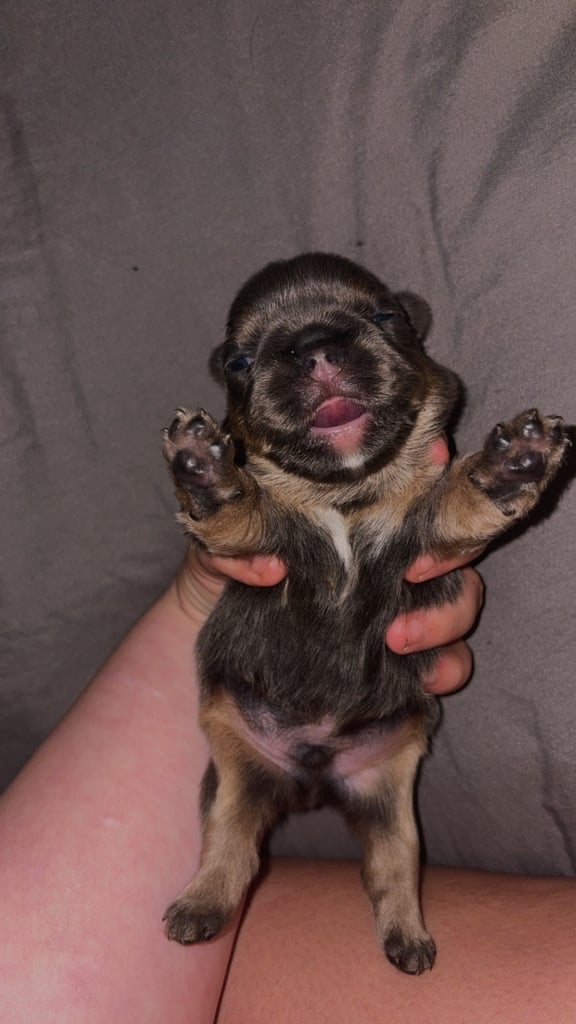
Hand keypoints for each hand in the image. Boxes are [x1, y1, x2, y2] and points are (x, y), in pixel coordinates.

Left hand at [173, 438, 484, 692]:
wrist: (211, 645)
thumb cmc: (219, 581)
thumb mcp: (214, 556)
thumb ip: (235, 550)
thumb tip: (271, 567)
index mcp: (353, 519)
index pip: (413, 487)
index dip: (436, 475)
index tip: (435, 472)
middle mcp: (387, 557)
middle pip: (453, 541)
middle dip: (449, 554)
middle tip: (414, 571)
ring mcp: (401, 606)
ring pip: (461, 599)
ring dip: (445, 616)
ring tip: (397, 639)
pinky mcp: (403, 660)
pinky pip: (450, 661)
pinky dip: (447, 667)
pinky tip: (424, 678)